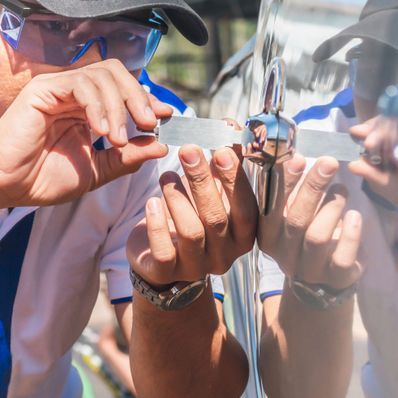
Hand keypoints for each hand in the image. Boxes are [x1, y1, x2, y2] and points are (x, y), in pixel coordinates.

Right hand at [0, 59, 173, 206]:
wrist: (5, 186)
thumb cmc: (41, 179)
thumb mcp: (95, 171)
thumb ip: (125, 157)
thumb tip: (160, 145)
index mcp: (85, 109)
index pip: (122, 89)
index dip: (146, 100)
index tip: (165, 118)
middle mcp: (73, 93)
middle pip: (117, 73)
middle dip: (138, 96)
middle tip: (149, 122)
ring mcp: (57, 87)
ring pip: (103, 75)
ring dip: (119, 105)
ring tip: (118, 137)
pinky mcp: (43, 88)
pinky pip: (81, 83)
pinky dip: (98, 104)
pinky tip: (102, 130)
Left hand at [126, 144, 257, 285]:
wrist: (161, 258)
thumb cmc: (192, 217)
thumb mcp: (211, 192)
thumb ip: (224, 163)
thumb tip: (231, 125)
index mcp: (242, 235)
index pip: (246, 209)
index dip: (235, 180)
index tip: (222, 150)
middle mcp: (224, 255)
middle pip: (217, 217)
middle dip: (202, 181)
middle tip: (188, 150)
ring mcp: (196, 267)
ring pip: (191, 232)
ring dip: (178, 198)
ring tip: (166, 175)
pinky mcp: (166, 272)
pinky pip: (164, 250)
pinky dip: (156, 224)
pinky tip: (151, 202)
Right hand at [259, 155, 361, 289]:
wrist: (319, 284)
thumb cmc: (304, 236)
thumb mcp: (290, 216)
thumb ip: (287, 191)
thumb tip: (290, 153)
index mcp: (268, 236)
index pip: (270, 208)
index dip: (283, 183)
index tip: (298, 158)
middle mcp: (284, 254)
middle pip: (296, 220)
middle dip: (312, 188)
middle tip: (328, 163)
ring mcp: (310, 268)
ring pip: (317, 237)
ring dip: (332, 207)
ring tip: (341, 189)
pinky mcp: (336, 277)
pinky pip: (342, 258)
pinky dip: (350, 234)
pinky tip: (355, 216)